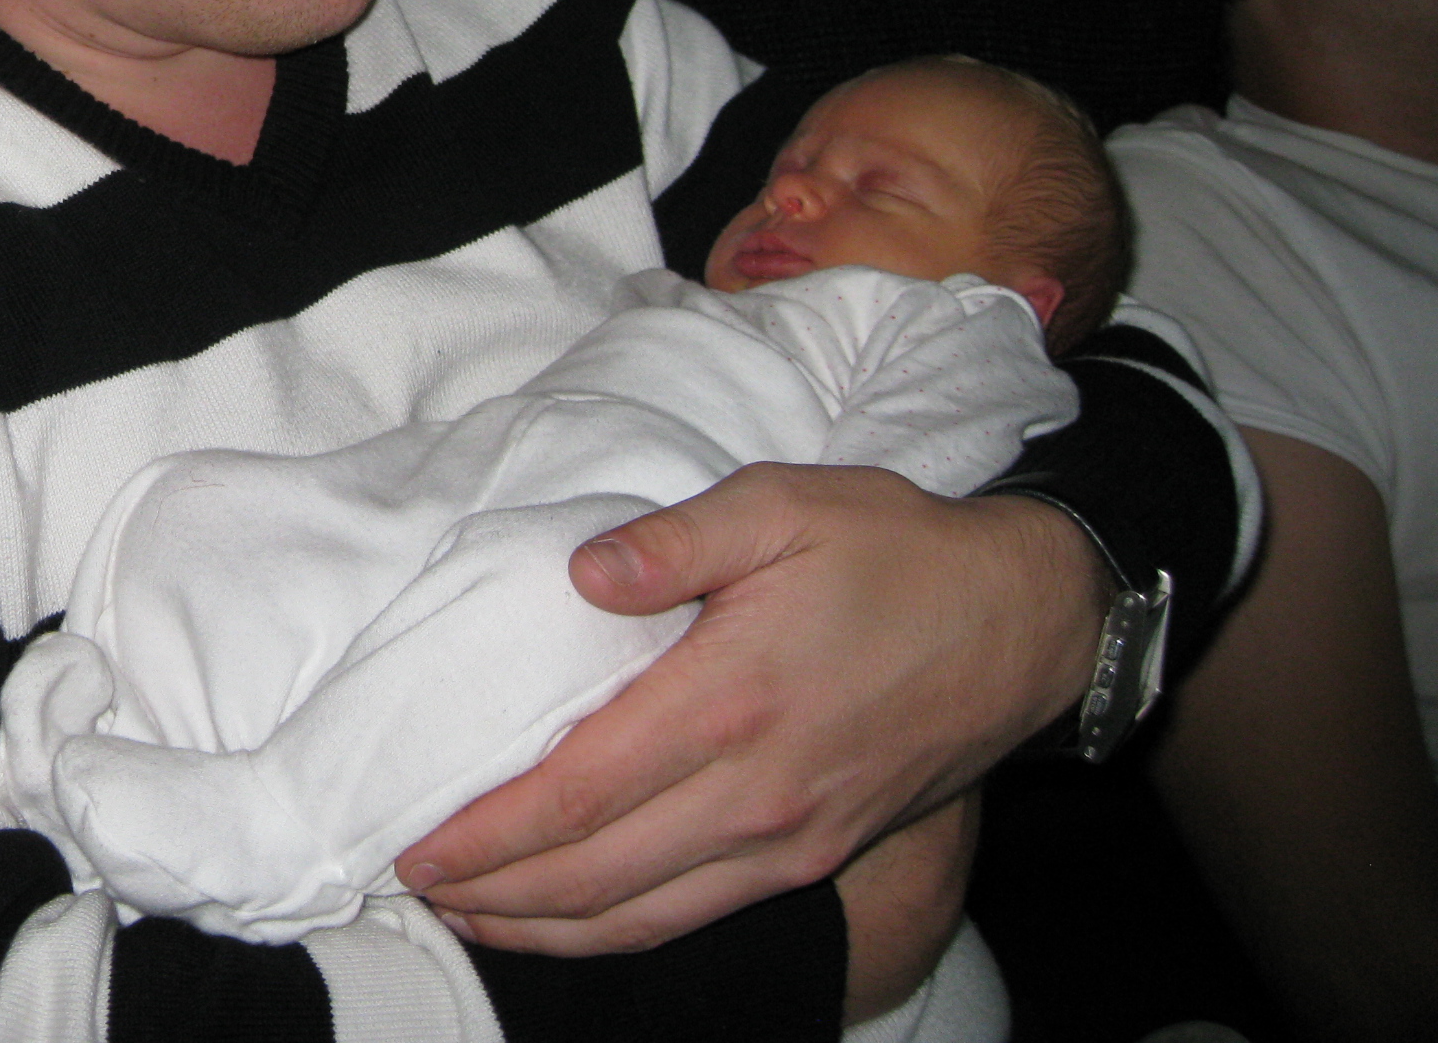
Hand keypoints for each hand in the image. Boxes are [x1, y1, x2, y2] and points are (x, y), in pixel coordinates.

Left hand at [399, 462, 1103, 956]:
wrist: (1026, 620)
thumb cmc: (896, 551)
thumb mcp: (782, 505)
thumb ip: (675, 537)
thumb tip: (584, 573)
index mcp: (728, 702)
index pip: (578, 792)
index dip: (489, 832)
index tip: (416, 842)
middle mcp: (754, 794)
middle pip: (593, 875)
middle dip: (493, 893)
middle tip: (411, 882)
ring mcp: (789, 840)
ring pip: (641, 916)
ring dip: (544, 928)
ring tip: (470, 915)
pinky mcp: (816, 858)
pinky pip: (696, 915)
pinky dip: (619, 932)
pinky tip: (575, 920)